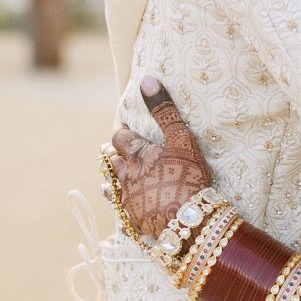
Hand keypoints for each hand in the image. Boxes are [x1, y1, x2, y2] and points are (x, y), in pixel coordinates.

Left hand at [108, 76, 211, 246]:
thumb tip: (147, 79)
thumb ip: (164, 110)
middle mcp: (126, 175)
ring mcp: (127, 198)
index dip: (124, 132)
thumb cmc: (186, 176)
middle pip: (112, 160)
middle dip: (118, 155)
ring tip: (127, 178)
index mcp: (136, 154)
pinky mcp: (133, 218)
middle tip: (128, 153)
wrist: (188, 220)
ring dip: (117, 180)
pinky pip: (122, 207)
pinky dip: (127, 202)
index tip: (129, 130)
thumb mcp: (181, 139)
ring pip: (111, 185)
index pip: (120, 136)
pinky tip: (136, 203)